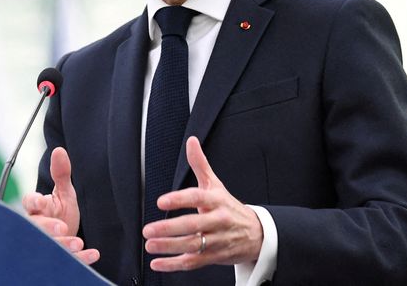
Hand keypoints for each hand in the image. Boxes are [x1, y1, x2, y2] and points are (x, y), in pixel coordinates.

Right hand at [22, 147, 99, 264]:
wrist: (67, 237)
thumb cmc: (60, 213)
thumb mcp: (64, 193)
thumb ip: (61, 174)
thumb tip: (59, 150)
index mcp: (38, 208)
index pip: (29, 203)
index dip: (34, 202)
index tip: (40, 202)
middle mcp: (38, 226)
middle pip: (36, 227)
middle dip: (47, 227)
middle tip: (62, 227)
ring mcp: (48, 242)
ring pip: (49, 244)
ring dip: (62, 245)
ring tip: (77, 243)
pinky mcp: (59, 257)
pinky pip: (67, 259)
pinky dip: (79, 258)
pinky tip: (93, 253)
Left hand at [142, 136, 262, 271]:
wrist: (257, 234)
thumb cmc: (230, 208)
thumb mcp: (216, 185)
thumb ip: (200, 164)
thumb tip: (191, 142)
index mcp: (216, 200)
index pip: (197, 198)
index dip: (179, 199)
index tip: (161, 201)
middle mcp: (217, 221)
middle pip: (193, 225)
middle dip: (169, 228)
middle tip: (149, 229)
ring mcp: (216, 240)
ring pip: (192, 245)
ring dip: (169, 247)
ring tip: (150, 245)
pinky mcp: (214, 257)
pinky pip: (193, 262)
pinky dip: (174, 265)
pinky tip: (158, 263)